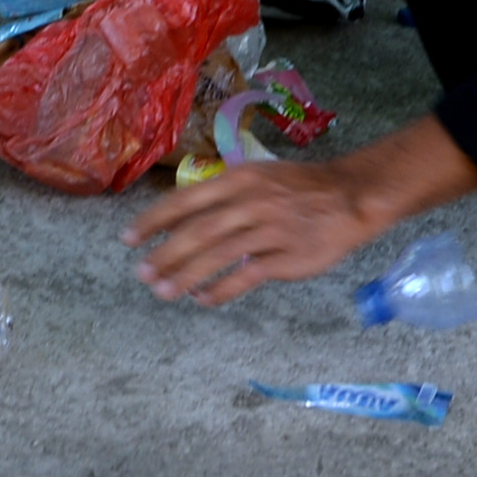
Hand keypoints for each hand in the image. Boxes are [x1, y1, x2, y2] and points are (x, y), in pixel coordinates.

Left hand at [123, 157, 389, 304]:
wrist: (349, 196)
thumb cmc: (297, 187)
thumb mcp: (256, 177)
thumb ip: (221, 197)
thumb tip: (178, 221)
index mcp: (238, 178)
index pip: (186, 200)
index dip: (154, 220)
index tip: (128, 238)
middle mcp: (250, 202)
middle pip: (198, 231)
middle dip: (165, 254)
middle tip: (142, 273)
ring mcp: (269, 230)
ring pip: (218, 255)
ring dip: (186, 276)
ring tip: (163, 292)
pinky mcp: (286, 257)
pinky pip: (246, 276)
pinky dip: (221, 290)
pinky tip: (202, 300)